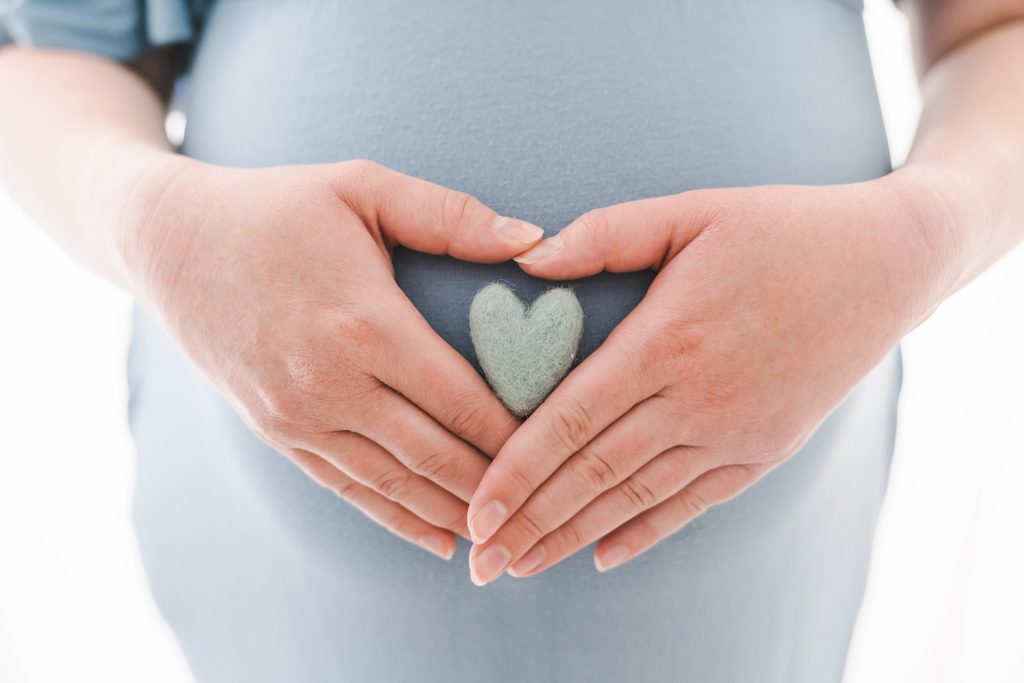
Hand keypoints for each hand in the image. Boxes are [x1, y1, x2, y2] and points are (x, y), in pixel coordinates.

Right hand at [121, 157, 542, 559]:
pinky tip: (438, 541)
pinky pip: (346, 489)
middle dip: (495, 487)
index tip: (560, 450)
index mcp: (364, 323)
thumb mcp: (363, 188)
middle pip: (434, 455)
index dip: (516, 435)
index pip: (462, 401)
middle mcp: (331, 382)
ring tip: (507, 535)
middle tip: (547, 505)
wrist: (170, 241)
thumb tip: (535, 241)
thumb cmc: (278, 207)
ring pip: (393, 485)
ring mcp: (297, 416)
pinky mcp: (275, 432)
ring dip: (452, 514)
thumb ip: (451, 216)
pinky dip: (396, 519)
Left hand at [464, 167, 961, 582]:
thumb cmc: (780, 229)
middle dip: (531, 520)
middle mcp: (698, 399)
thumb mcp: (693, 210)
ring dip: (574, 537)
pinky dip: (646, 533)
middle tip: (480, 562)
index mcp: (669, 339)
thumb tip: (527, 260)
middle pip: (595, 473)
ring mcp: (735, 432)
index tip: (476, 508)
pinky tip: (603, 556)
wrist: (886, 265)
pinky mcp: (764, 450)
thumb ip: (607, 234)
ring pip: (637, 498)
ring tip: (524, 567)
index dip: (518, 469)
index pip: (573, 419)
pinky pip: (694, 503)